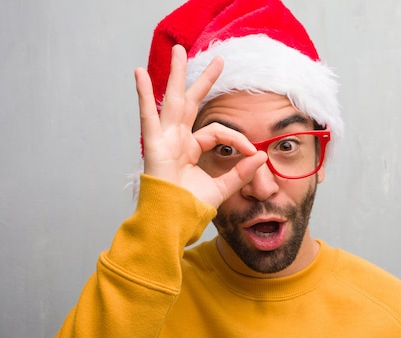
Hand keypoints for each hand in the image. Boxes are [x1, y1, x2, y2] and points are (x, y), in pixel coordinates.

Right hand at [135, 45, 267, 207]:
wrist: (174, 223)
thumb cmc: (190, 208)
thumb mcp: (222, 187)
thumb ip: (240, 172)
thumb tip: (261, 155)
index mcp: (190, 149)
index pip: (216, 131)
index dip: (235, 137)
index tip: (252, 150)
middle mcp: (177, 140)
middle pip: (191, 102)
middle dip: (203, 80)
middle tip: (218, 60)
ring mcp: (164, 140)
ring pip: (173, 101)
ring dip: (177, 75)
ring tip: (179, 51)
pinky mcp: (154, 146)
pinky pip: (148, 116)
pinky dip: (144, 95)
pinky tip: (140, 73)